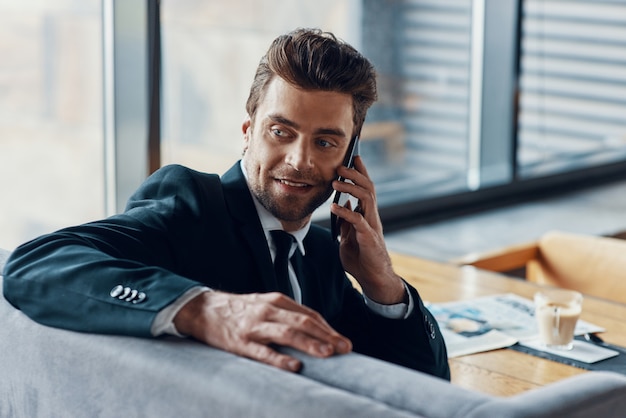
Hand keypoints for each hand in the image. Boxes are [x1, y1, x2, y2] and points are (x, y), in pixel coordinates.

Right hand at [173, 291, 351, 371]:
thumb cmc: (240, 310)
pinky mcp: (239, 342)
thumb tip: (316, 332)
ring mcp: (254, 326)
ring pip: (286, 334)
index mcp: (277, 301)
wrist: (203, 309)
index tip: (344, 342)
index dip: (328, 329)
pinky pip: (262, 352)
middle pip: (303, 322)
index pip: (309, 315)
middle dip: (326, 336)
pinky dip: (279, 359)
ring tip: (327, 353)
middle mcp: (268, 311)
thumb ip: (287, 316)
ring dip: (309, 343)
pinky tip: (294, 366)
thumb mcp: (265, 306)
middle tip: (345, 348)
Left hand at [330, 156, 405, 304]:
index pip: (366, 188)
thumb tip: (341, 206)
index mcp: (368, 215)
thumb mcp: (348, 237)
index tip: (353, 157)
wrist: (372, 278)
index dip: (361, 172)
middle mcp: (372, 216)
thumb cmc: (362, 258)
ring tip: (335, 183)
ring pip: (366, 199)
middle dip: (355, 174)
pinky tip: (334, 208)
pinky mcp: (369, 237)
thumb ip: (346, 222)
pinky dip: (345, 212)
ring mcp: (372, 226)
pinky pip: (358, 220)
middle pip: (368, 188)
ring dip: (350, 188)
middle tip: (341, 165)